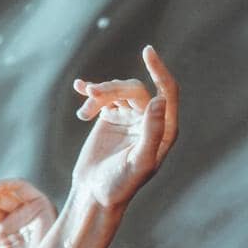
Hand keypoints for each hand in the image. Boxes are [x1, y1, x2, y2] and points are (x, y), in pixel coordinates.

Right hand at [69, 43, 177, 210]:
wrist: (95, 196)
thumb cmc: (120, 186)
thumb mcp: (139, 163)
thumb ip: (152, 133)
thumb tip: (160, 100)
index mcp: (165, 131)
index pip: (167, 92)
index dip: (159, 71)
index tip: (147, 52)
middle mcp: (150, 121)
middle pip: (134, 89)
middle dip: (113, 89)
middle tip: (92, 96)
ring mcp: (129, 117)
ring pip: (117, 91)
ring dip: (99, 94)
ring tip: (84, 110)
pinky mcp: (110, 118)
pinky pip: (103, 97)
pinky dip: (90, 92)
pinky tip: (79, 88)